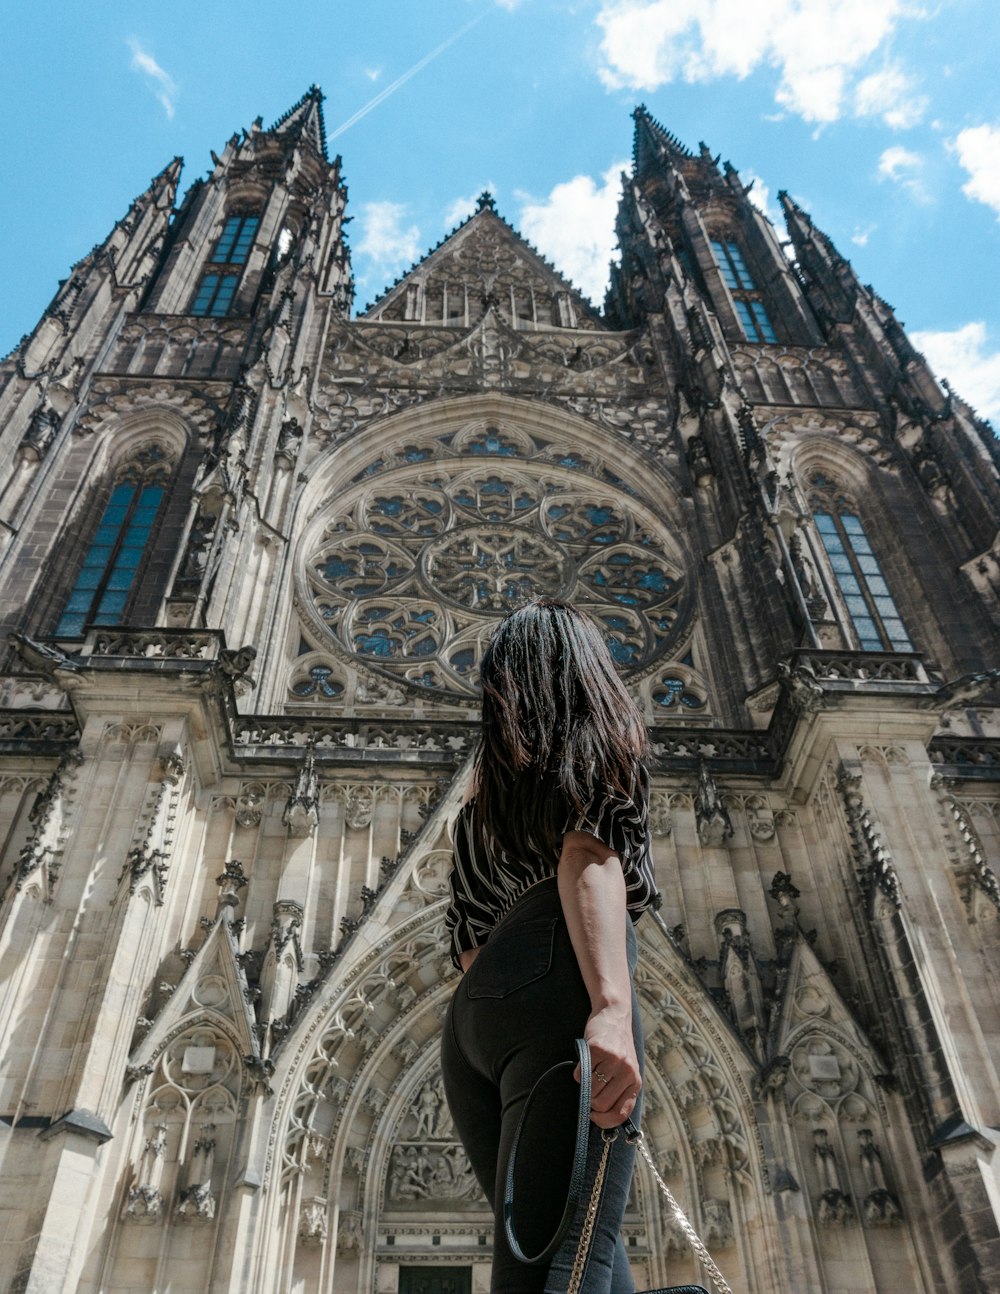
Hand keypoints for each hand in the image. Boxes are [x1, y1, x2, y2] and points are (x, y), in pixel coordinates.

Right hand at [574, 1004, 640, 1128]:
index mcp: (635, 1082)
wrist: (614, 1015)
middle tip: (592, 1086)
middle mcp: (627, 1072)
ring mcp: (613, 1060)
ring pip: (590, 1091)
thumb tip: (602, 1118)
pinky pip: (579, 1074)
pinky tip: (586, 1061)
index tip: (595, 1116)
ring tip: (590, 1071)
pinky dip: (577, 1072)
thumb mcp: (626, 1071)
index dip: (604, 1120)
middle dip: (591, 1100)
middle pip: (601, 1105)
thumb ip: (619, 1092)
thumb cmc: (617, 1047)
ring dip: (584, 1085)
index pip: (620, 1114)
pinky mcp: (598, 1049)